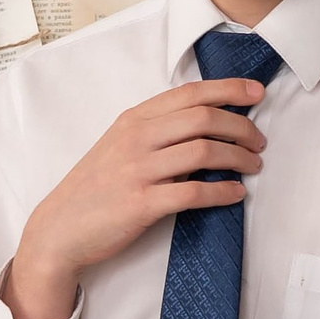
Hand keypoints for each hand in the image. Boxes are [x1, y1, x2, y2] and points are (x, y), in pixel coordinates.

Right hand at [6, 81, 266, 318]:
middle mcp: (137, 138)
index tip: (256, 93)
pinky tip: (235, 194)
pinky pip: (194, 192)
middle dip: (241, 127)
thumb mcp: (119, 146)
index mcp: (134, 119)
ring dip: (238, 158)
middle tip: (259, 141)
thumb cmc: (96, 188)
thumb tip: (204, 124)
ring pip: (204, 152)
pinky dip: (222, 192)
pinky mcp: (141, 204)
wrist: (60, 229)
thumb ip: (155, 131)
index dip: (228, 89)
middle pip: (204, 119)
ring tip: (253, 166)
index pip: (189, 93)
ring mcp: (138, 171)